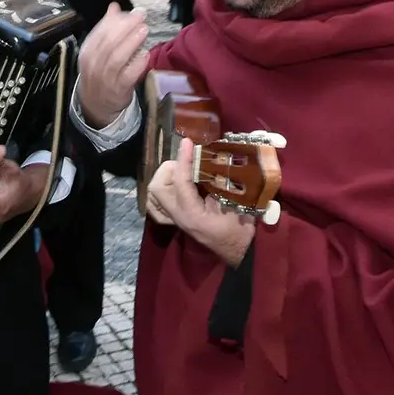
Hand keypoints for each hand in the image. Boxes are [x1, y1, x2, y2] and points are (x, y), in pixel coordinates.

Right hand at [79, 4, 149, 128]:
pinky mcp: (118, 90)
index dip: (115, 21)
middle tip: (141, 16)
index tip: (131, 11)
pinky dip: (136, 65)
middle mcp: (94, 64)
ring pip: (117, 58)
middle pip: (108, 43)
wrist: (96, 104)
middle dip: (126, 28)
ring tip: (144, 30)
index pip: (99, 33)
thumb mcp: (98, 51)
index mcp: (88, 52)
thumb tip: (114, 7)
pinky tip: (145, 55)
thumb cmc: (100, 72)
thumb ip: (107, 29)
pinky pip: (127, 76)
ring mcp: (105, 78)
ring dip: (131, 43)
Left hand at [145, 139, 255, 265]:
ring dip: (165, 178)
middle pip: (157, 187)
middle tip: (189, 163)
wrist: (238, 252)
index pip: (180, 181)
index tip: (188, 142)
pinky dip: (162, 190)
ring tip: (183, 172)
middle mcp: (178, 217)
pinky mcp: (175, 221)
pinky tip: (175, 185)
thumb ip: (225, 182)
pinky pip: (157, 204)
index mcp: (192, 214)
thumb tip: (218, 158)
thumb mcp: (238, 205)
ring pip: (153, 195)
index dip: (184, 159)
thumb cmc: (240, 229)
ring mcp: (174, 220)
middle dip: (170, 169)